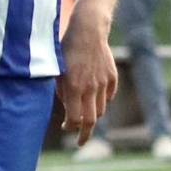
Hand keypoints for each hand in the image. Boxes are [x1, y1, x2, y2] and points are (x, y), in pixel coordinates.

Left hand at [56, 5, 118, 143]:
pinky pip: (108, 96)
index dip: (70, 126)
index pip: (75, 119)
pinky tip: (94, 97)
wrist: (88, 29)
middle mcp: (90, 88)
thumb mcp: (57, 70)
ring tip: (85, 114)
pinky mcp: (112, 77)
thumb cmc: (66, 48)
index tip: (66, 126)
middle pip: (91, 121)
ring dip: (92, 115)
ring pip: (100, 110)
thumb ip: (60, 91)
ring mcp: (103, 83)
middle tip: (80, 141)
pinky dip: (101, 101)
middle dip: (84, 135)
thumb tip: (67, 107)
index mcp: (74, 87)